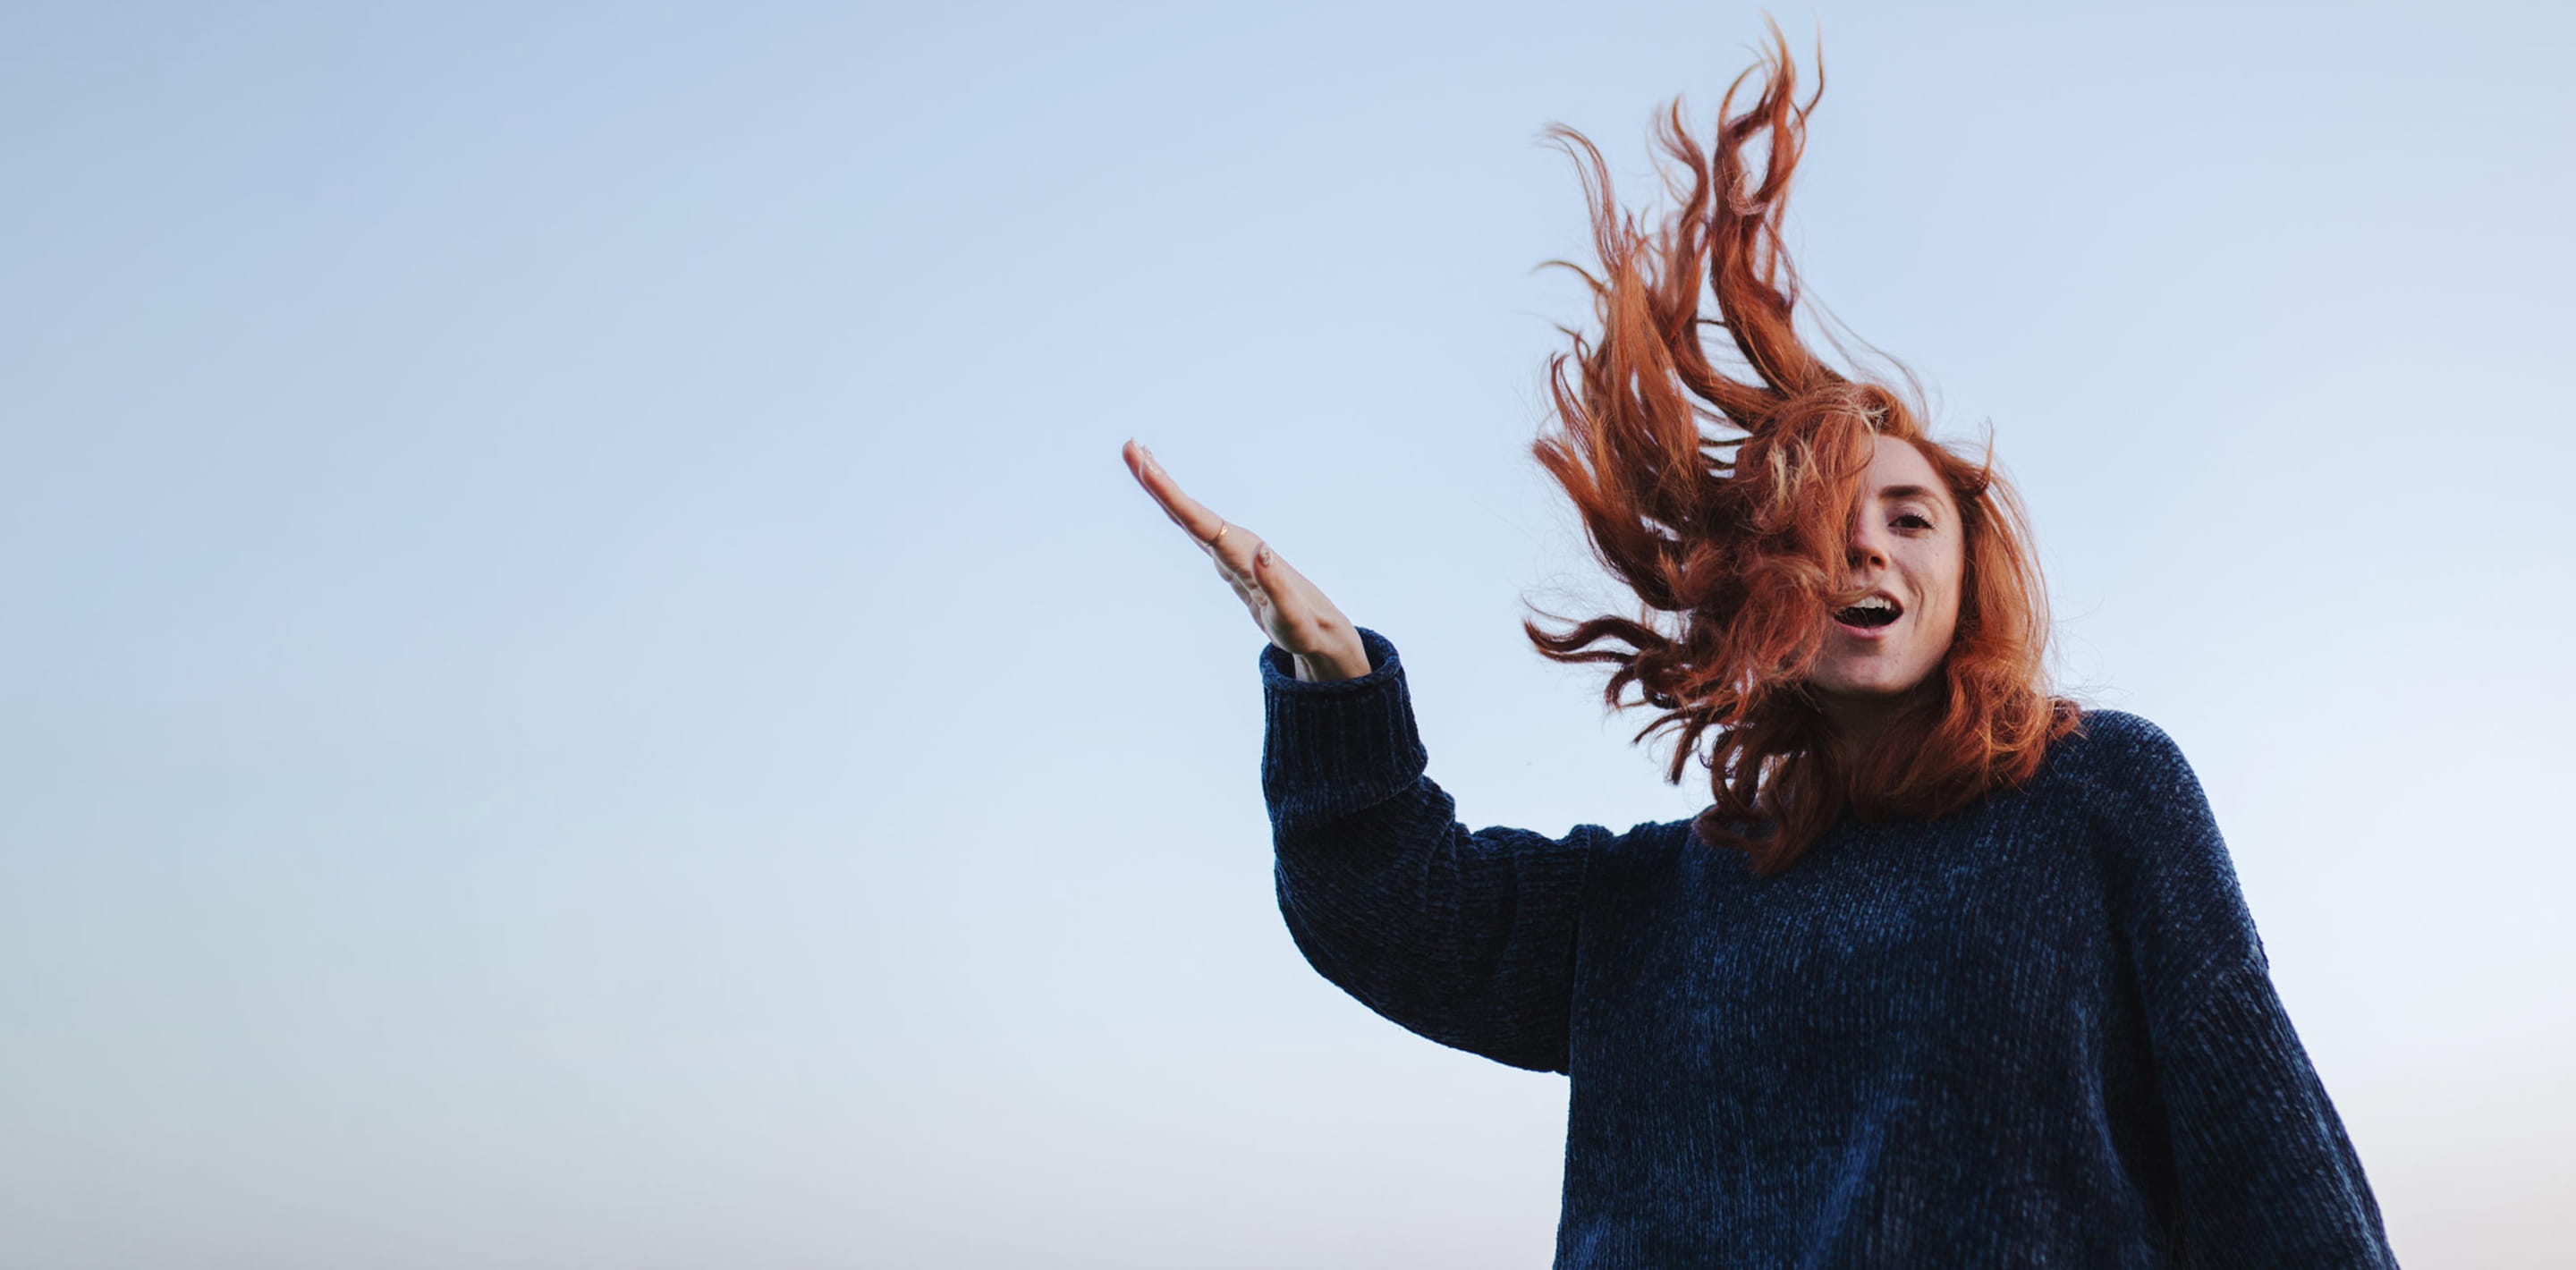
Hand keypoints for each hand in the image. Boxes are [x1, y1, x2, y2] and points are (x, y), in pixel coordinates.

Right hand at [1122, 438, 1371, 682]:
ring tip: (1140, 458)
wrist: (1319, 628)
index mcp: (1243, 553)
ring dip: (1164, 488)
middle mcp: (1235, 545)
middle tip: (1129, 446)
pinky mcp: (1228, 558)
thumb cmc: (1305, 626)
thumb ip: (1276, 585)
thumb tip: (1261, 550)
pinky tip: (1170, 500)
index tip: (1147, 467)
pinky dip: (1178, 509)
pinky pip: (1195, 527)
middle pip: (1188, 508)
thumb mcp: (1290, 614)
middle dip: (1158, 480)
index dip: (1170, 495)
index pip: (1199, 520)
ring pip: (1189, 514)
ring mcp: (1230, 550)